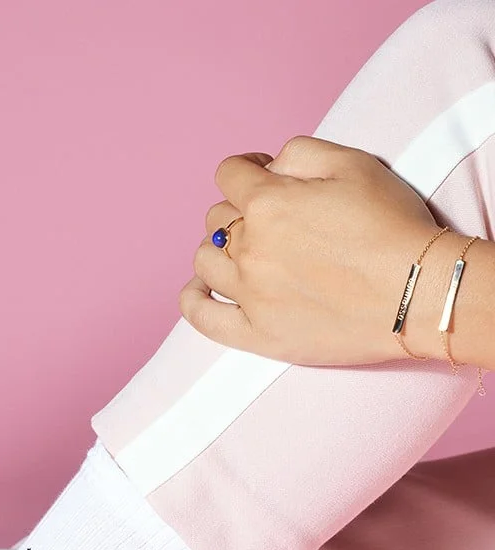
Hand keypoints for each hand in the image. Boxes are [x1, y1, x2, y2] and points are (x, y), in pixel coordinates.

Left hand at [179, 136, 441, 365]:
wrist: (417, 292)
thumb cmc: (392, 226)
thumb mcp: (354, 163)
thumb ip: (299, 153)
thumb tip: (268, 167)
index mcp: (267, 204)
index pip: (230, 174)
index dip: (246, 170)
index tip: (261, 175)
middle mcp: (249, 248)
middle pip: (217, 219)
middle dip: (238, 210)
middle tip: (269, 218)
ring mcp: (248, 294)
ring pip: (204, 262)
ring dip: (216, 250)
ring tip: (239, 251)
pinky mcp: (256, 333)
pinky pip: (203, 318)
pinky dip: (195, 299)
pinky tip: (201, 290)